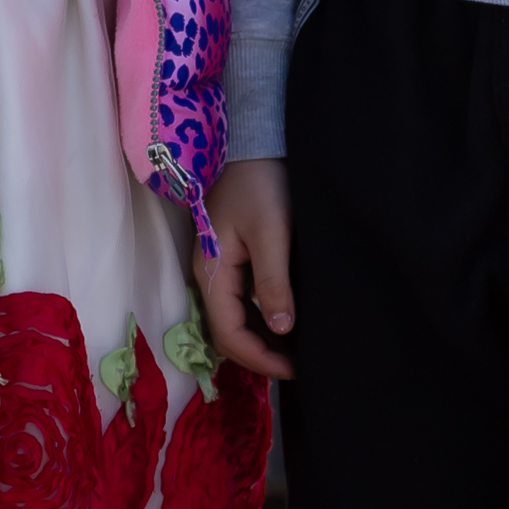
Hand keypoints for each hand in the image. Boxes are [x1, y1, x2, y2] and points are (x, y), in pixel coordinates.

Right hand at [196, 158, 295, 379]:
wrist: (251, 140)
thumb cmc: (259, 183)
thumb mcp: (271, 232)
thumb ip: (273, 281)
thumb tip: (282, 329)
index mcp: (212, 272)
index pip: (228, 334)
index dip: (259, 358)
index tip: (295, 369)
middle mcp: (210, 273)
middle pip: (229, 330)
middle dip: (260, 353)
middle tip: (298, 363)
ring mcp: (220, 264)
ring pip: (236, 316)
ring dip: (262, 336)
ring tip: (296, 347)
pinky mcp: (233, 254)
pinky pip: (244, 297)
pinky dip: (263, 315)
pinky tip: (287, 316)